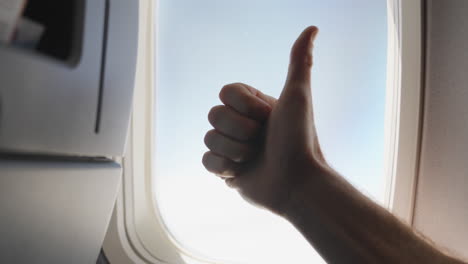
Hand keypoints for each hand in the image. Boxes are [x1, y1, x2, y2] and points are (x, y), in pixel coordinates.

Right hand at [202, 26, 324, 214]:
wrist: (296, 183)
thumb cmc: (299, 139)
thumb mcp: (298, 96)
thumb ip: (299, 61)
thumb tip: (312, 28)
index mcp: (254, 106)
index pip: (225, 93)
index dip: (243, 107)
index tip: (267, 118)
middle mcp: (241, 124)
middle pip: (213, 115)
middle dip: (239, 131)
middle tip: (261, 141)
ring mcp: (232, 147)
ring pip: (209, 139)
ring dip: (234, 151)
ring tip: (254, 159)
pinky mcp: (225, 169)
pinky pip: (205, 161)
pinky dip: (223, 167)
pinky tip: (241, 172)